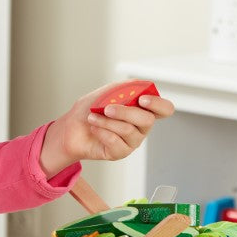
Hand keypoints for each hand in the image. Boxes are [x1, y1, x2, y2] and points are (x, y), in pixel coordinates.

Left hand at [39, 82, 174, 177]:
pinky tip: (94, 128)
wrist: (71, 127)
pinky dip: (102, 132)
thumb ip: (124, 88)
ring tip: (93, 118)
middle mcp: (141, 127)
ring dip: (107, 121)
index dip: (158, 104)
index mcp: (142, 109)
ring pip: (128, 130)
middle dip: (125, 112)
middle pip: (147, 120)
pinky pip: (117, 143)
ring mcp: (132, 141)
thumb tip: (141, 84)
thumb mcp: (105, 93)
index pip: (164, 109)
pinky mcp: (120, 152)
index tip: (142, 99)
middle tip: (107, 108)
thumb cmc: (90, 109)